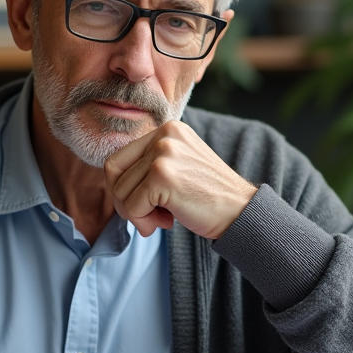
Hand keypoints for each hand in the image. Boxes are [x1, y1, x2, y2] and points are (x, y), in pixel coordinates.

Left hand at [104, 120, 257, 238]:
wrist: (240, 213)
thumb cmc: (208, 198)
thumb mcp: (178, 168)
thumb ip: (148, 166)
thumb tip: (112, 182)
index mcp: (167, 130)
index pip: (119, 158)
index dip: (124, 187)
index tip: (147, 203)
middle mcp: (164, 136)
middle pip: (113, 172)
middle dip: (126, 201)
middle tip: (151, 215)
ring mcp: (163, 153)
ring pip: (120, 191)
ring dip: (137, 214)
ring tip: (163, 219)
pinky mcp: (162, 176)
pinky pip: (131, 206)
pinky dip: (143, 221)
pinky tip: (167, 222)